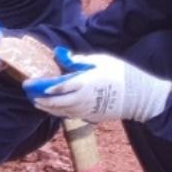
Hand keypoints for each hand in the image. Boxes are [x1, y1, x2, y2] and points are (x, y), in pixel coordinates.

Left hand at [24, 48, 171, 123]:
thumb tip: (63, 55)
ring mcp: (87, 110)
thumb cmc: (120, 73)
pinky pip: (71, 116)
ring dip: (48, 108)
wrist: (139, 95)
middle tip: (31, 96)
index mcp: (85, 82)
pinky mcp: (92, 116)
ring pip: (62, 112)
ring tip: (38, 104)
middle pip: (56, 102)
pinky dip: (60, 113)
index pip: (58, 87)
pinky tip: (54, 109)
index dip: (43, 87)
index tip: (31, 85)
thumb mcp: (101, 60)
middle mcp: (83, 98)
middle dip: (41, 100)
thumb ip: (79, 60)